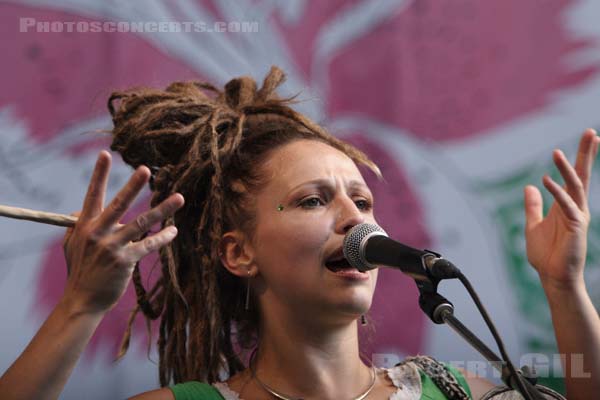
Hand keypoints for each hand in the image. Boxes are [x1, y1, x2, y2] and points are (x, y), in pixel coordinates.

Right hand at [62, 151, 183, 314]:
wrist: (82, 300)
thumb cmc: (79, 270)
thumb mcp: (71, 244)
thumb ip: (76, 224)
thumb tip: (81, 208)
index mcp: (84, 225)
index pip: (93, 194)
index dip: (99, 174)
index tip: (105, 153)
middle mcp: (98, 233)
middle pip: (118, 204)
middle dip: (132, 186)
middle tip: (145, 169)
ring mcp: (112, 247)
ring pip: (141, 223)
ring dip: (162, 210)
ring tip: (179, 197)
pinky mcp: (125, 261)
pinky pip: (148, 245)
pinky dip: (162, 237)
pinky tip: (173, 230)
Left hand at [524, 129, 598, 290]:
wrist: (552, 277)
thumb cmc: (546, 255)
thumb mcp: (533, 225)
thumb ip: (533, 206)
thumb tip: (530, 186)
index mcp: (567, 206)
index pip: (575, 177)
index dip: (580, 158)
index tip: (588, 138)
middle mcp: (576, 208)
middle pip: (583, 176)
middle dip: (586, 154)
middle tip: (590, 132)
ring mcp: (578, 216)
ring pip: (576, 187)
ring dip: (567, 169)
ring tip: (557, 152)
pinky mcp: (576, 227)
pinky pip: (566, 205)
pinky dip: (556, 192)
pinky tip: (545, 180)